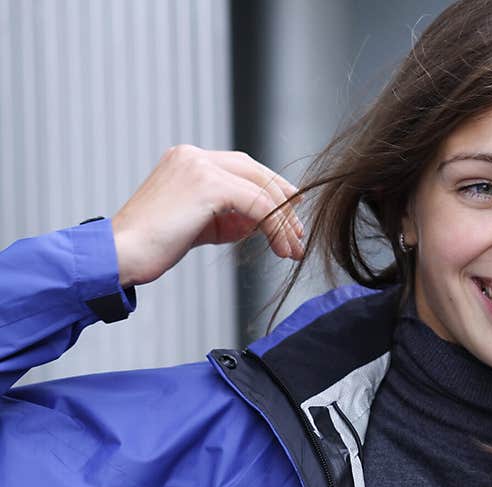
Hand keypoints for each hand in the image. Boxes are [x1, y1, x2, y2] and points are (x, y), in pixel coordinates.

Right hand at [110, 145, 303, 286]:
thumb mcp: (200, 224)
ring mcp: (199, 166)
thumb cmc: (155, 246)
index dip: (271, 189)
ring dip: (283, 220)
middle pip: (256, 172)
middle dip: (284, 203)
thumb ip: (230, 216)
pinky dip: (274, 226)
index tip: (291, 215)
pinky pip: (256, 204)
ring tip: (293, 248)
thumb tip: (264, 221)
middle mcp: (194, 155)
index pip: (243, 167)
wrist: (121, 255)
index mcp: (188, 159)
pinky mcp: (207, 185)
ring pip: (260, 189)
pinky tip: (281, 247)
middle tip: (299, 232)